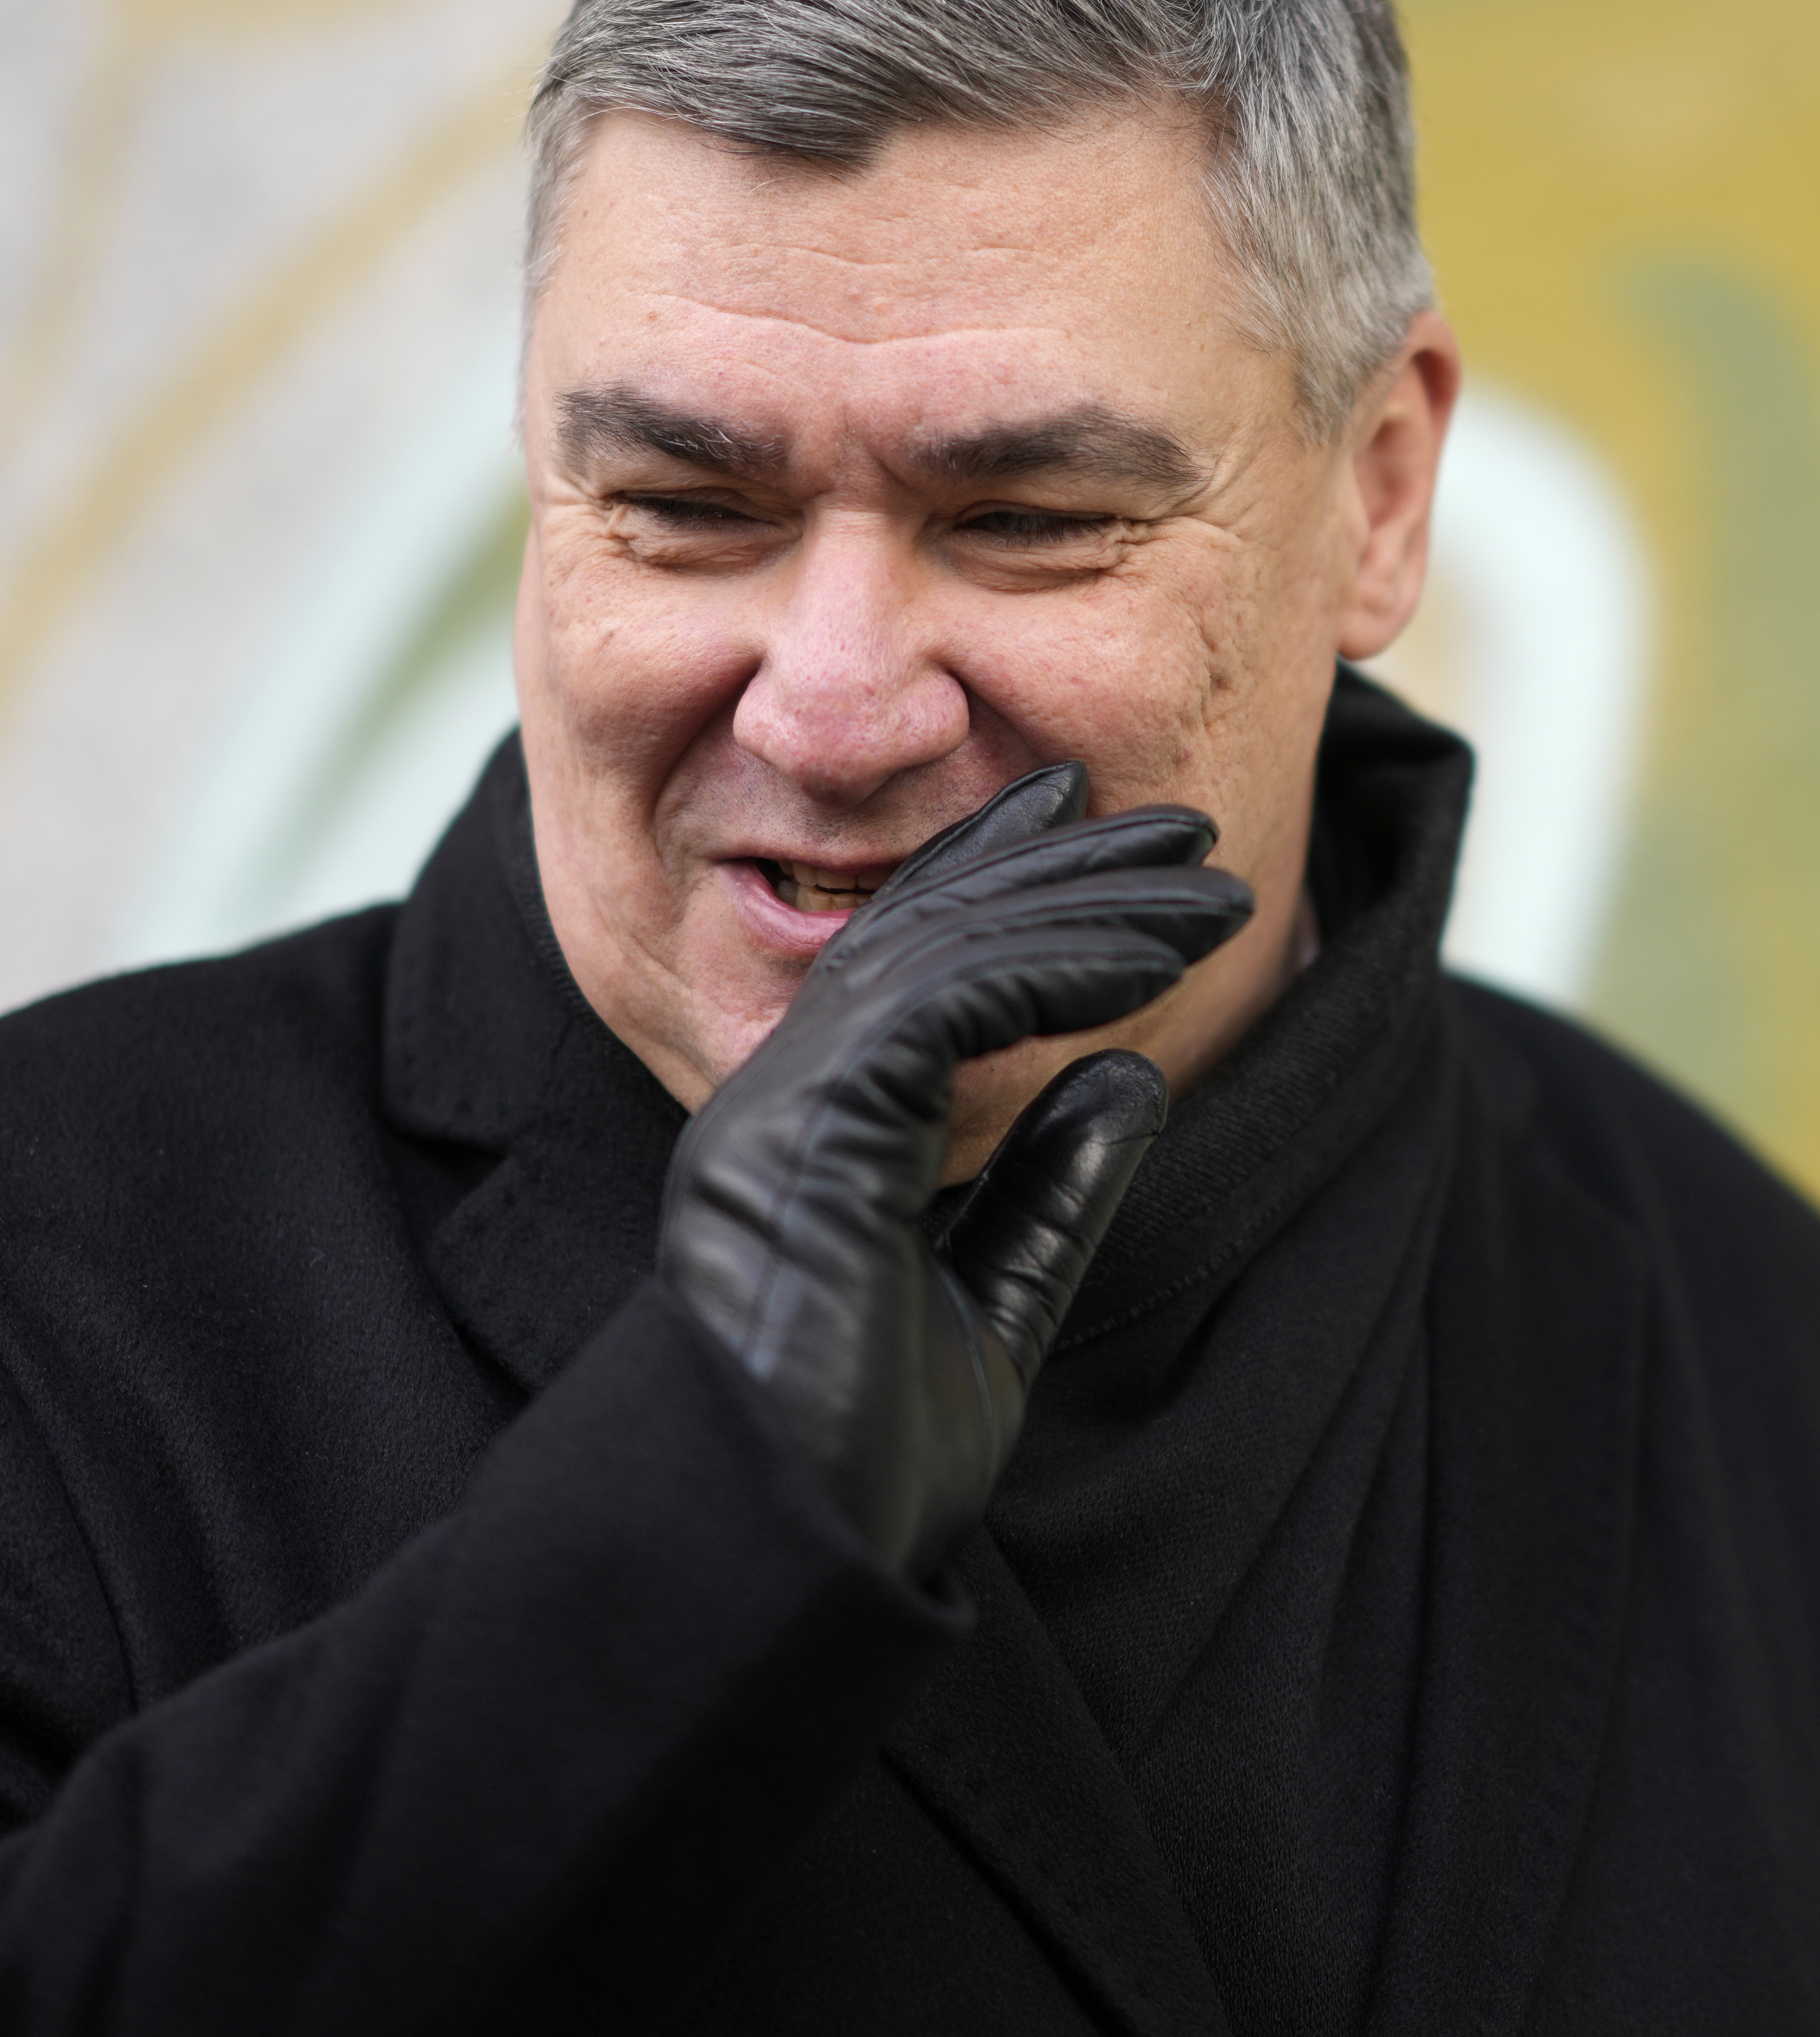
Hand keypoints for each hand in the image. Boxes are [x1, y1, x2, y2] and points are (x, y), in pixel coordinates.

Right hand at [658, 764, 1252, 1578]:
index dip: (995, 878)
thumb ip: (1050, 1195)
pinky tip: (1153, 960)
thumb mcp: (989, 1315)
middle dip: (1057, 865)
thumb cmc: (862, 1470)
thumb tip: (1134, 1077)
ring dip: (1083, 902)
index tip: (1086, 824)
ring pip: (941, 951)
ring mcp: (780, 1109)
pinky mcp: (807, 1130)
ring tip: (1205, 882)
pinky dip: (1057, 967)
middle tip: (1179, 828)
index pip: (906, 965)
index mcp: (807, 1135)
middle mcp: (777, 1097)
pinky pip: (947, 1005)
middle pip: (925, 933)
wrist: (785, 1562)